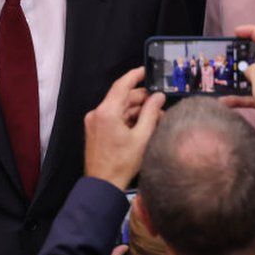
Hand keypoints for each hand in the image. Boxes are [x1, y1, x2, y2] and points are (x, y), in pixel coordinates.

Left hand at [84, 68, 164, 190]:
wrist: (102, 184)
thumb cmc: (121, 164)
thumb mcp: (142, 137)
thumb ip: (150, 113)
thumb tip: (158, 97)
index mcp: (107, 112)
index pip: (121, 85)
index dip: (134, 76)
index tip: (145, 70)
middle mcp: (97, 113)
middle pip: (121, 97)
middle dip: (141, 99)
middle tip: (159, 102)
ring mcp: (95, 122)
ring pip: (118, 108)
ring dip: (135, 110)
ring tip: (155, 117)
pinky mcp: (95, 130)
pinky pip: (113, 117)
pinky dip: (127, 119)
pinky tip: (142, 125)